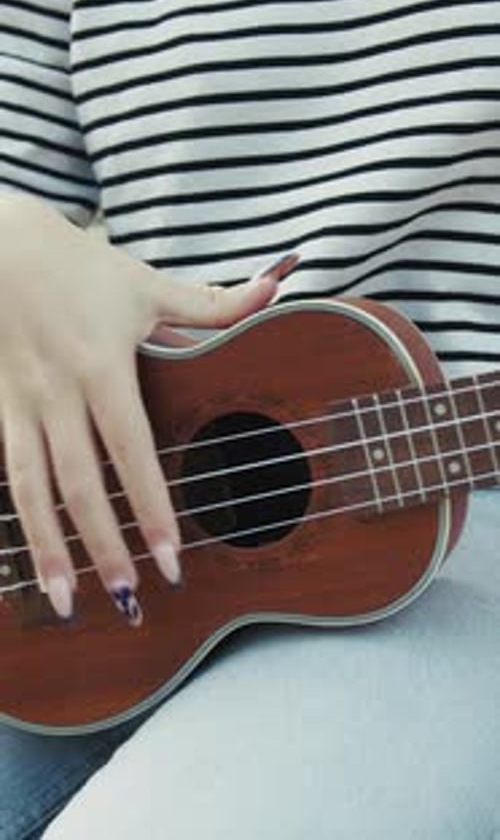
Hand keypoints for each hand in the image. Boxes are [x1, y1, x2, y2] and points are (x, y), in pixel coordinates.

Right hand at [0, 194, 276, 623]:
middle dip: (103, 547)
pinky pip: (7, 471)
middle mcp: (58, 392)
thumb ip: (211, 302)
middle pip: (81, 484)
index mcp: (102, 365)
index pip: (131, 451)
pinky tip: (31, 554)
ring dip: (49, 549)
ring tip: (66, 600)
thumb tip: (276, 286)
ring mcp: (20, 404)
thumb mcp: (145, 282)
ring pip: (33, 489)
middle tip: (127, 598)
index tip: (170, 558)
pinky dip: (20, 518)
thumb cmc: (78, 265)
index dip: (151, 508)